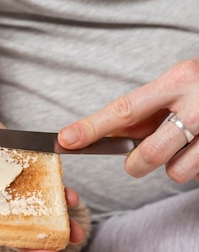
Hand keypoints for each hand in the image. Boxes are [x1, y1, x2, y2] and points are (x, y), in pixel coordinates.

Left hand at [58, 57, 198, 182]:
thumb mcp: (179, 84)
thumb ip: (148, 110)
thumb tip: (106, 137)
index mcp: (180, 79)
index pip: (125, 109)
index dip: (92, 127)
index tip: (65, 139)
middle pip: (147, 153)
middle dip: (135, 164)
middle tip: (138, 159)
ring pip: (176, 172)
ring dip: (173, 167)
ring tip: (187, 147)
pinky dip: (196, 167)